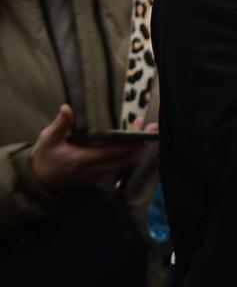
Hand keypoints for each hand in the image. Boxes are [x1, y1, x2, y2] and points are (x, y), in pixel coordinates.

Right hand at [27, 105, 145, 192]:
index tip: (141, 126)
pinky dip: (126, 155)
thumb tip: (67, 107)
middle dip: (141, 143)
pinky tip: (129, 142)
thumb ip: (61, 124)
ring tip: (141, 131)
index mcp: (83, 159)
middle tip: (149, 127)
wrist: (37, 181)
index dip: (132, 140)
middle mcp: (94, 170)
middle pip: (127, 159)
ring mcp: (97, 176)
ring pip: (125, 164)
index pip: (115, 151)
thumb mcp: (48, 138)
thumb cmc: (43, 157)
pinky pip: (118, 167)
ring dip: (136, 149)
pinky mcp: (97, 178)